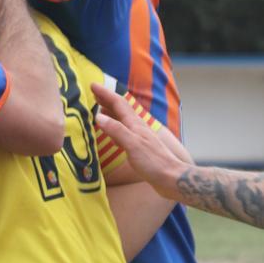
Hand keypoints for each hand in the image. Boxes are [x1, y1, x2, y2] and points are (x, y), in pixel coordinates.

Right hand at [91, 84, 189, 198]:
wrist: (171, 177)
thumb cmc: (153, 162)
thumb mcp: (132, 145)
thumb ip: (116, 130)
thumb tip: (98, 116)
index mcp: (135, 124)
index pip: (118, 104)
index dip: (105, 94)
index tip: (93, 85)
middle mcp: (137, 128)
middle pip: (120, 109)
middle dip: (107, 100)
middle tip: (93, 94)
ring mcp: (139, 137)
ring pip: (122, 119)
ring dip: (110, 112)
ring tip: (99, 109)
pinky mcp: (139, 147)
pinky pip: (123, 131)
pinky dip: (114, 127)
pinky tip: (111, 134)